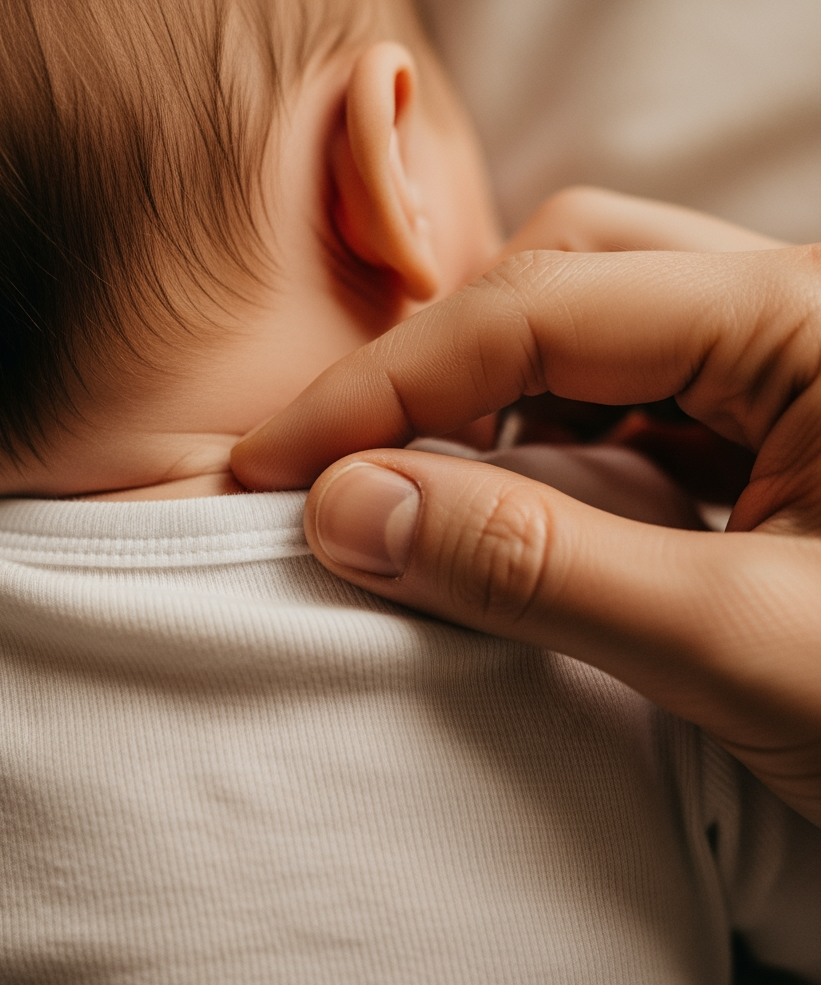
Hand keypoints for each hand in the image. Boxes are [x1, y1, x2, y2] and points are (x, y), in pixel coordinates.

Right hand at [231, 238, 820, 824]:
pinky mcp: (775, 437)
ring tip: (423, 493)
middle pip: (565, 278)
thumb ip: (536, 566)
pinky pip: (630, 404)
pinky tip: (521, 513)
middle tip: (349, 470)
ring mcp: (789, 373)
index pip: (538, 309)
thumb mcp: (743, 648)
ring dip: (489, 406)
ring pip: (593, 333)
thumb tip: (351, 510)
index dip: (383, 387)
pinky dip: (546, 451)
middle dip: (437, 369)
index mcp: (814, 320)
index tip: (276, 466)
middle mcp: (799, 316)